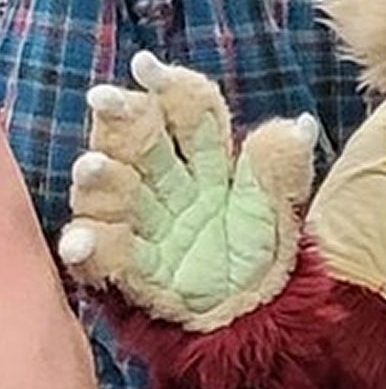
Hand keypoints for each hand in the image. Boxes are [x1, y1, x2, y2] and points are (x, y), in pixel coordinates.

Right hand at [58, 50, 317, 330]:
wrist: (258, 320)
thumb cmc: (262, 258)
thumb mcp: (280, 212)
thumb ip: (281, 169)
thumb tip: (300, 123)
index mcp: (208, 163)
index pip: (187, 114)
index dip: (169, 89)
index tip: (146, 68)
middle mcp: (168, 185)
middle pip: (139, 142)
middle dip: (120, 119)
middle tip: (104, 99)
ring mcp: (144, 224)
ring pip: (110, 190)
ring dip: (99, 178)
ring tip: (94, 167)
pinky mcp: (131, 267)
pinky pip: (104, 253)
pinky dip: (88, 247)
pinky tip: (83, 243)